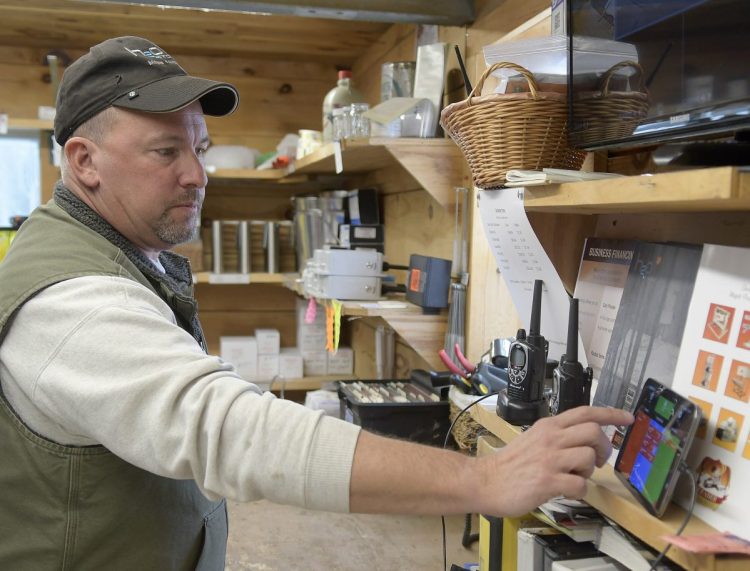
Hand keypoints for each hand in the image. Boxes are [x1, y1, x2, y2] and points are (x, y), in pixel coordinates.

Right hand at [474, 406, 632, 516]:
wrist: (486, 481)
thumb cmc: (510, 464)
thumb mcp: (533, 439)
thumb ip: (557, 437)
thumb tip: (585, 442)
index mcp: (548, 426)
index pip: (585, 412)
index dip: (611, 414)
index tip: (628, 418)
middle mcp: (551, 438)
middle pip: (593, 432)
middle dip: (603, 448)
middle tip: (597, 461)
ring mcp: (549, 459)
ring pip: (589, 458)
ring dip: (589, 472)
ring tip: (574, 477)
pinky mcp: (548, 481)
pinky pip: (581, 485)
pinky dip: (579, 491)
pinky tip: (566, 491)